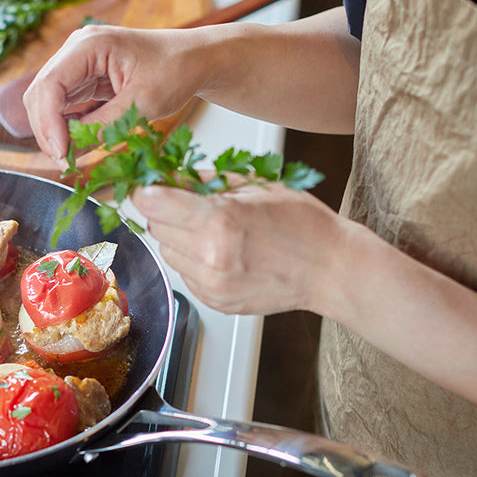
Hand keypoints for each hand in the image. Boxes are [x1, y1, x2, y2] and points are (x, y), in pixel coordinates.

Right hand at [22, 25, 202, 161]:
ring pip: (47, 101)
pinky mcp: (84, 78)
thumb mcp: (144, 103)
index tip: (61, 153)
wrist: (195, 60)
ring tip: (70, 158)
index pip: (50, 84)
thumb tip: (72, 152)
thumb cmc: (177, 71)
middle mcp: (77, 49)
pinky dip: (66, 127)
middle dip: (47, 130)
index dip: (48, 122)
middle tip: (65, 162)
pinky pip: (63, 105)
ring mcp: (78, 63)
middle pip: (41, 93)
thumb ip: (105, 126)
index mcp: (90, 44)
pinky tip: (77, 146)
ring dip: (54, 131)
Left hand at [131, 181, 344, 315]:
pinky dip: (194, 261)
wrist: (330, 270)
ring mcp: (211, 283)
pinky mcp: (214, 301)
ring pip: (167, 252)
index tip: (150, 186)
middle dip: (166, 212)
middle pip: (156, 227)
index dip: (147, 190)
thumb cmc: (302, 224)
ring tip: (213, 230)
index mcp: (219, 220)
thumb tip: (168, 175)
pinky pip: (184, 274)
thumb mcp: (255, 184)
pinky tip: (222, 253)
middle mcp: (210, 256)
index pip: (152, 202)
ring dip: (179, 238)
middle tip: (190, 205)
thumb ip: (206, 180)